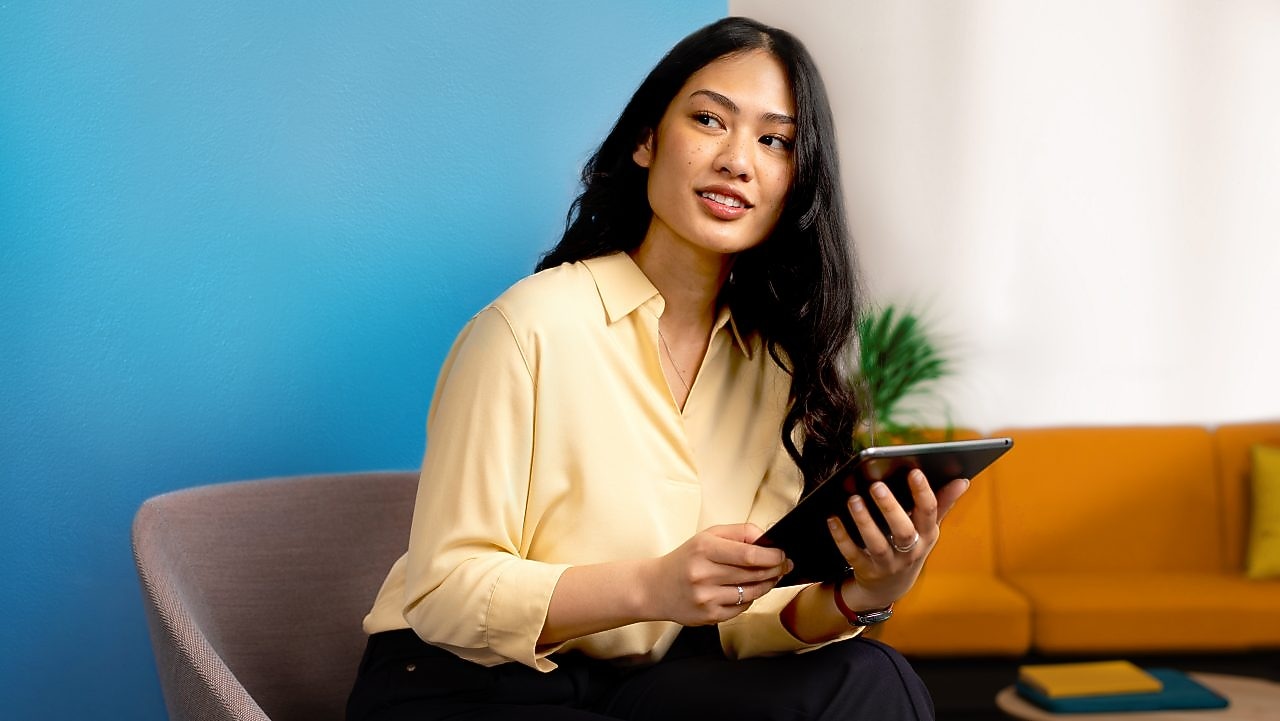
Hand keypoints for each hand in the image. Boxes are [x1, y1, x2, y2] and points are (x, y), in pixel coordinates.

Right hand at [643, 524, 790, 625]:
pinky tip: (747, 590)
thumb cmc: (685, 560)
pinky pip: (742, 608)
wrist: (655, 588)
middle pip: (754, 574)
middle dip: (775, 569)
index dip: (772, 556)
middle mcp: (704, 574)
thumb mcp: (707, 536)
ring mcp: (706, 597)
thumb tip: (766, 538)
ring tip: (770, 577)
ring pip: (751, 592)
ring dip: (766, 585)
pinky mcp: (708, 616)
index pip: (749, 554)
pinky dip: (749, 599)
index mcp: (704, 549)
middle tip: (783, 565)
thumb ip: (739, 532)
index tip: (782, 554)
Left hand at [827, 470, 968, 610]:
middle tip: (876, 485)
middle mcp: (911, 550)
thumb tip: (963, 480)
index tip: (914, 471)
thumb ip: (942, 503)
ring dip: (864, 521)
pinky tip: (832, 518)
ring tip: (853, 499)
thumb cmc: (910, 545)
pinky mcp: (867, 570)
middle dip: (890, 507)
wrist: (890, 586)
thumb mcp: (928, 528)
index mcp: (927, 534)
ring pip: (877, 544)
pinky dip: (842, 537)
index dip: (923, 492)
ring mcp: (888, 563)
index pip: (929, 512)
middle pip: (903, 530)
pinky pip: (853, 554)